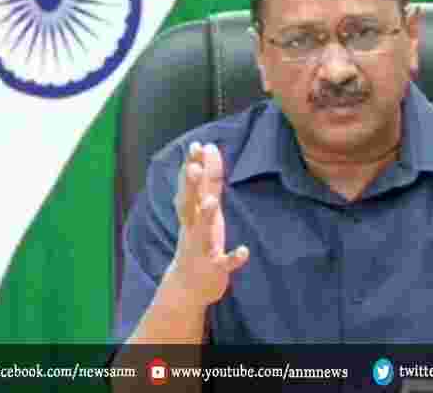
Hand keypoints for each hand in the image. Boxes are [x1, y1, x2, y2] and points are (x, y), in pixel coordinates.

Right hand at [167, 142, 248, 308]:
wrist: (189, 286)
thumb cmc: (199, 240)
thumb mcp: (203, 209)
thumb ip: (207, 181)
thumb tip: (208, 147)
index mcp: (191, 214)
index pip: (190, 187)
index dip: (192, 167)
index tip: (196, 145)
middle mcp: (192, 228)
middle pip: (188, 205)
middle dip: (191, 186)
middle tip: (195, 166)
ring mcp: (202, 249)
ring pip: (202, 232)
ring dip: (205, 217)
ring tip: (210, 201)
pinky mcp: (214, 269)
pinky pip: (223, 264)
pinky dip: (233, 258)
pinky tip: (244, 251)